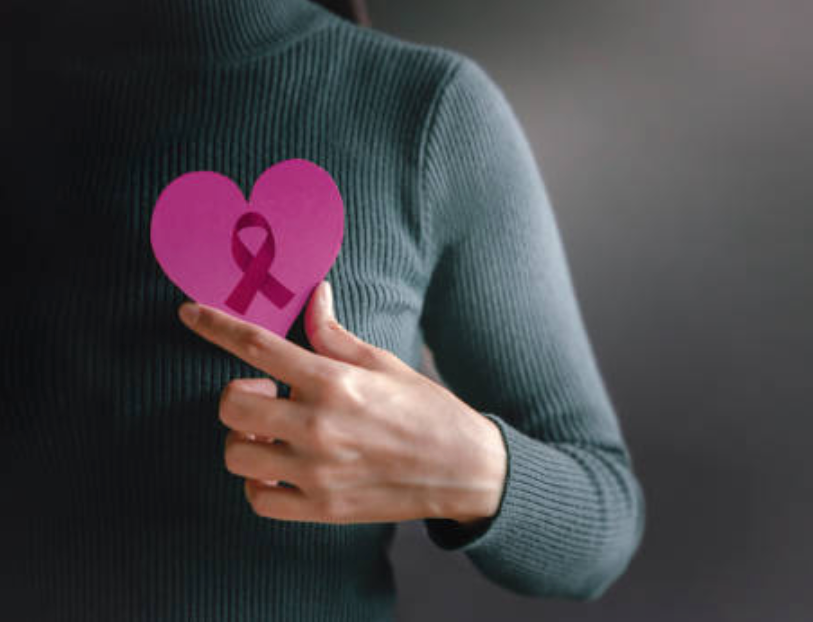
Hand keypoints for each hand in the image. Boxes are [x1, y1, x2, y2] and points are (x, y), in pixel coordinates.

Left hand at [176, 281, 506, 525]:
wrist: (464, 470)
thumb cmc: (426, 410)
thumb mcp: (384, 363)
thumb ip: (336, 336)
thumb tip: (314, 297)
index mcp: (334, 382)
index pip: (256, 347)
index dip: (214, 325)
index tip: (189, 313)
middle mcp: (318, 426)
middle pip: (230, 406)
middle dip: (238, 396)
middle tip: (266, 395)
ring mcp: (316, 472)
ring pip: (237, 455)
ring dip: (247, 440)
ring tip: (276, 435)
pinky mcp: (320, 507)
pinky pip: (258, 499)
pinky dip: (260, 484)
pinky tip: (280, 470)